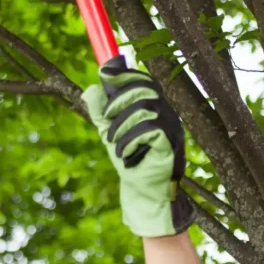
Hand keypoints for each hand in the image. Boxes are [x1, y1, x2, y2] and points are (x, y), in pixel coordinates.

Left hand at [82, 55, 193, 236]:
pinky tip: (125, 153)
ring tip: (114, 144)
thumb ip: (100, 112)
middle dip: (118, 101)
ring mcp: (172, 127)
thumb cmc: (129, 159)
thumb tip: (91, 88)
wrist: (141, 190)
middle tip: (106, 120)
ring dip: (121, 126)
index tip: (104, 73)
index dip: (124, 74)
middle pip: (143, 89)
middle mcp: (166, 113)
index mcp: (153, 107)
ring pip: (143, 108)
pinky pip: (149, 130)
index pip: (143, 80)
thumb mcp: (109, 132)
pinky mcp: (171, 143)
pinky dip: (130, 140)